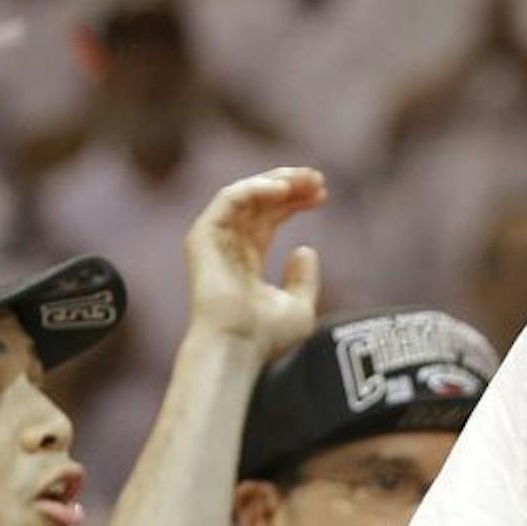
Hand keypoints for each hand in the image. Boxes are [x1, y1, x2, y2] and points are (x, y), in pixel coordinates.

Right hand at [183, 169, 323, 351]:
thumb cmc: (265, 337)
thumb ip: (303, 279)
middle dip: (290, 184)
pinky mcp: (203, 236)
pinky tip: (282, 190)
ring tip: (305, 179)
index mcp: (248, 260)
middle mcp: (230, 246)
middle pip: (260, 201)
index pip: (270, 217)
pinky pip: (228, 199)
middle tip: (318, 178)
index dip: (296, 200)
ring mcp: (215, 240)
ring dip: (276, 180)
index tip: (323, 193)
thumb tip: (305, 248)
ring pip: (244, 194)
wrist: (238, 346)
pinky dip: (254, 188)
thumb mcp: (298, 306)